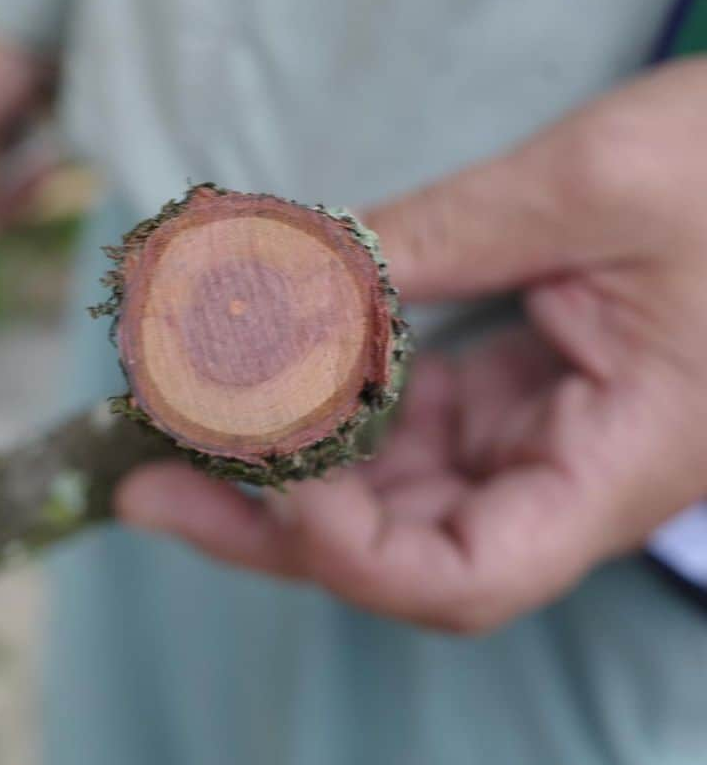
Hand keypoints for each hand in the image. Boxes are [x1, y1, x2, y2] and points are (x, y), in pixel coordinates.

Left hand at [117, 59, 706, 632]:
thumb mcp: (594, 186)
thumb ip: (434, 241)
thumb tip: (285, 284)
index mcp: (624, 466)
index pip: (465, 578)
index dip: (348, 551)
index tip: (259, 469)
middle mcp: (573, 478)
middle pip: (401, 552)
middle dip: (267, 524)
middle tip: (140, 483)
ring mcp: (544, 441)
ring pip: (394, 493)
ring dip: (282, 464)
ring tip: (172, 418)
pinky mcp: (523, 395)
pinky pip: (411, 425)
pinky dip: (331, 402)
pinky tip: (256, 370)